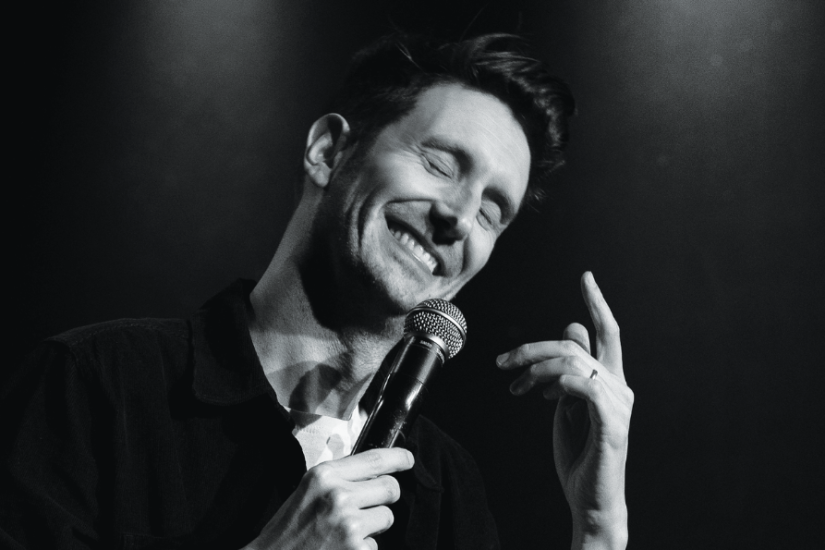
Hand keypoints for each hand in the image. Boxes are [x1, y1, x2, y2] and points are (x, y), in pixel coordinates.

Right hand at [244, 448, 413, 549]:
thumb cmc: (288, 529)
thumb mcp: (308, 490)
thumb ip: (340, 478)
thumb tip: (376, 472)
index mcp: (325, 475)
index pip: (376, 458)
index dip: (399, 458)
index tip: (408, 459)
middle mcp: (339, 495)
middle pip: (390, 488)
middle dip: (384, 498)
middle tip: (366, 509)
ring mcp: (349, 524)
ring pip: (387, 517)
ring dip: (374, 526)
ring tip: (346, 533)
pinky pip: (375, 545)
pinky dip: (363, 549)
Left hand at [496, 272, 632, 548]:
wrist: (588, 498)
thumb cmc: (578, 454)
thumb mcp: (566, 405)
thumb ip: (568, 370)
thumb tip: (571, 328)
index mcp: (609, 380)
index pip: (607, 332)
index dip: (596, 303)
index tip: (586, 277)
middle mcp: (619, 387)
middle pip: (577, 343)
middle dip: (534, 347)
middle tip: (503, 362)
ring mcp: (618, 404)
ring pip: (573, 361)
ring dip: (535, 370)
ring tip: (516, 388)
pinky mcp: (611, 423)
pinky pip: (582, 385)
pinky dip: (557, 384)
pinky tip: (542, 397)